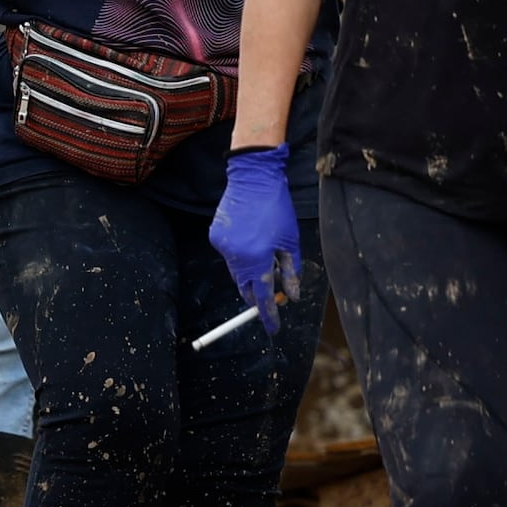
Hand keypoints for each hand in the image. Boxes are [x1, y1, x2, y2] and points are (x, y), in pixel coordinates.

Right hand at [207, 143, 299, 316]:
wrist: (252, 178)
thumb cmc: (277, 208)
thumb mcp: (290, 241)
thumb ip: (291, 271)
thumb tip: (290, 295)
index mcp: (258, 258)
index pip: (262, 295)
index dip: (268, 314)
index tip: (273, 327)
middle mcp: (236, 256)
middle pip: (245, 287)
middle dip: (257, 293)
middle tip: (271, 293)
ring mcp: (223, 246)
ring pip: (237, 271)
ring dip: (250, 271)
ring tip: (263, 253)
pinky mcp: (215, 236)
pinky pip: (229, 255)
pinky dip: (240, 254)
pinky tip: (249, 237)